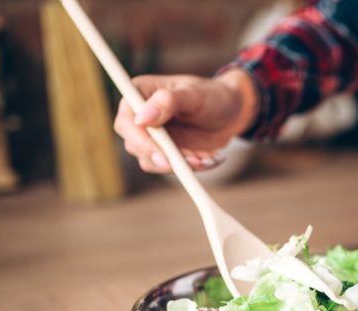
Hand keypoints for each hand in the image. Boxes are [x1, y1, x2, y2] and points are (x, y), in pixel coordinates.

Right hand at [113, 69, 257, 172]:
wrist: (231, 113)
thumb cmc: (211, 95)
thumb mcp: (193, 94)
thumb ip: (167, 101)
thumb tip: (141, 118)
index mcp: (139, 94)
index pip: (127, 122)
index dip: (141, 141)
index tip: (163, 154)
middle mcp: (139, 117)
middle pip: (135, 146)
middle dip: (164, 158)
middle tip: (193, 161)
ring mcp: (150, 137)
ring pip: (151, 162)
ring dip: (179, 165)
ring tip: (206, 157)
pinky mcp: (163, 153)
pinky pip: (169, 168)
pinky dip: (189, 168)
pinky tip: (208, 159)